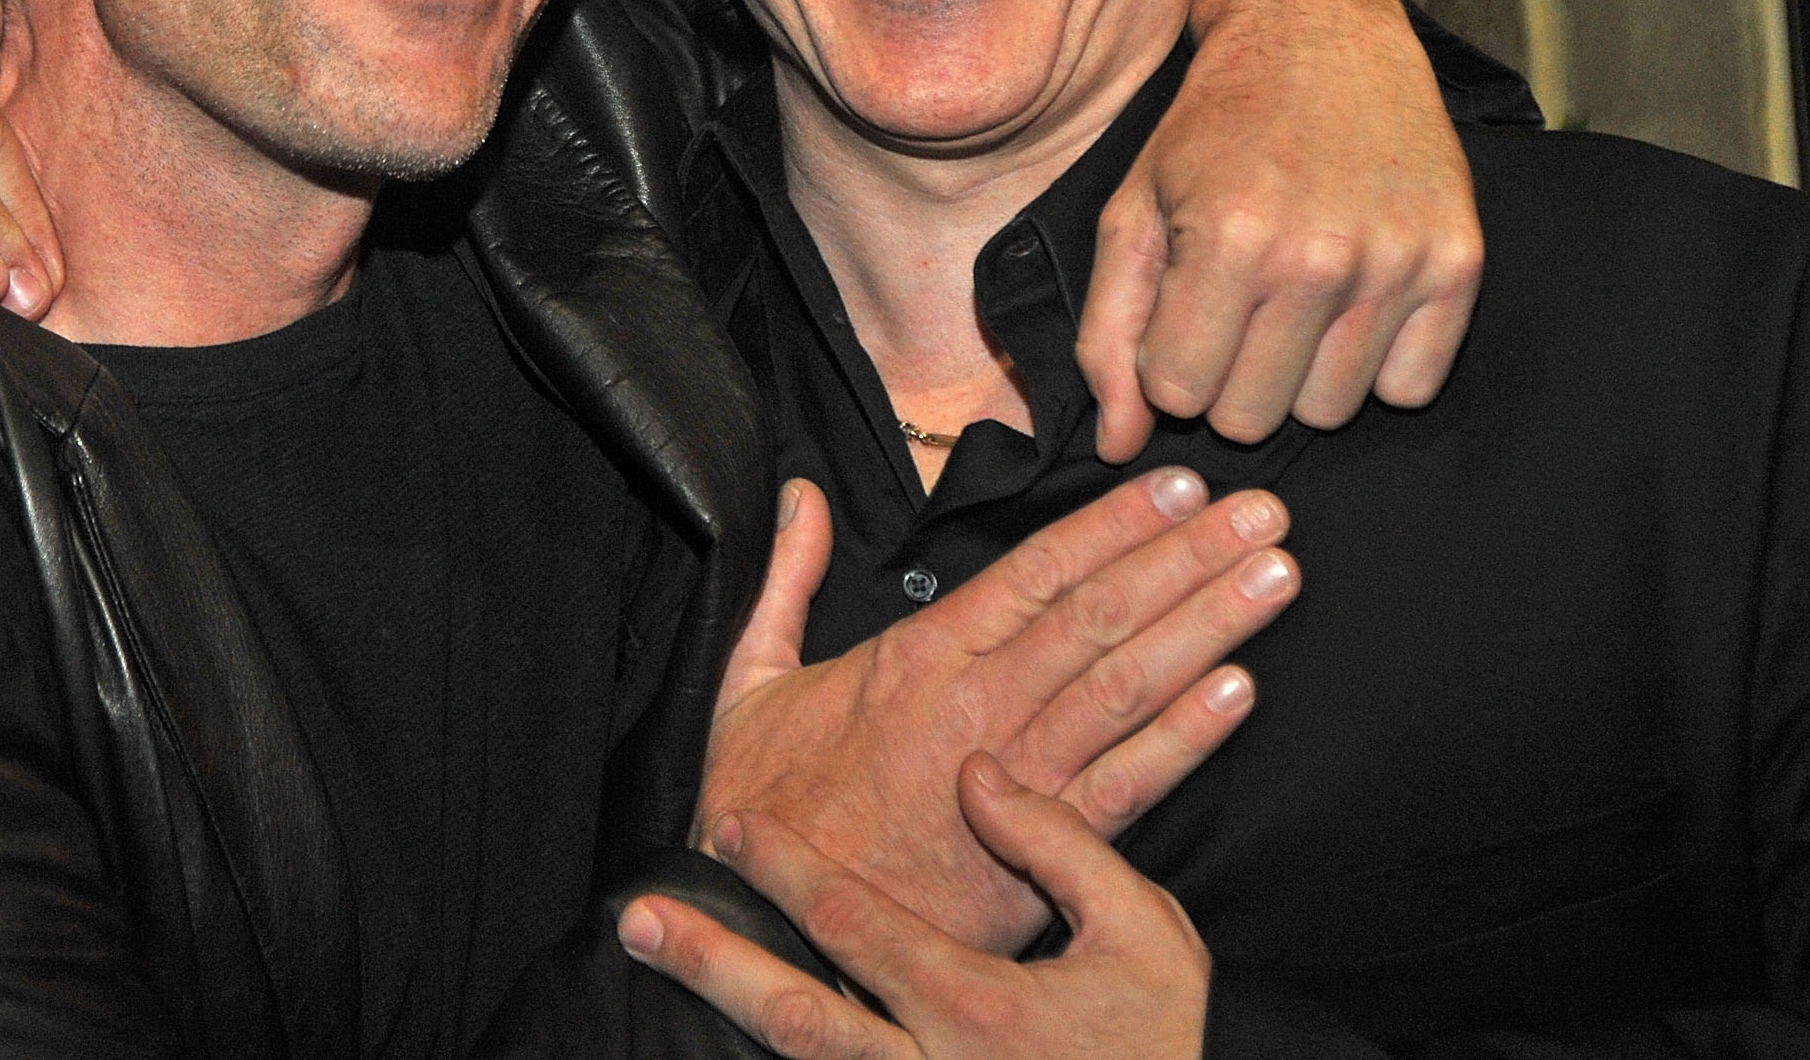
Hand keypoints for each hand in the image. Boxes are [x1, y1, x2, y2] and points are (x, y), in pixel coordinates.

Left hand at [621, 753, 1208, 1059]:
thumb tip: (983, 775)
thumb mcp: (1142, 935)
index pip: (857, 929)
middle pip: (795, 1017)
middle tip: (640, 917)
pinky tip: (731, 1043)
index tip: (735, 827)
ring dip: (728, 1012)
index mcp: (980, 1013)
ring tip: (661, 959)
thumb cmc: (1169, 1043)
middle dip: (713, 964)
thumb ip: (1060, 847)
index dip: (789, 875)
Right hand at [700, 471, 1292, 954]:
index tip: (1179, 485)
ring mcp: (1010, 779)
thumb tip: (801, 499)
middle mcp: (974, 705)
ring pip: (1126, 686)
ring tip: (1274, 578)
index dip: (1115, 523)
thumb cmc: (758, 807)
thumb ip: (787, 579)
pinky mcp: (1030, 857)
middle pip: (1101, 614)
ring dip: (1208, 625)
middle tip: (1263, 515)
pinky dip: (1185, 738)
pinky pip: (1123, 787)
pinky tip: (1240, 692)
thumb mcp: (752, 679)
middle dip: (1188, 558)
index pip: (1038, 570)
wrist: (756, 927)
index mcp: (917, 656)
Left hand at [1083, 0, 1482, 457]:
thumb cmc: (1214, 129)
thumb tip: (1118, 445)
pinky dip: (1376, 364)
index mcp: (1230, 239)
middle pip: (1251, 417)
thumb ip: (1109, 335)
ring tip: (1292, 300)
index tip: (1183, 310)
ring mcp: (1398, 261)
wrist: (1321, 37)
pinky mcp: (1459, 263)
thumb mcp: (1134, 211)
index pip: (1177, 393)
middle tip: (1236, 307)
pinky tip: (1352, 302)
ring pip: (1328, 413)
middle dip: (1226, 376)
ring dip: (1299, 375)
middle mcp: (1320, 256)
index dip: (1167, 360)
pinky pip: (1408, 389)